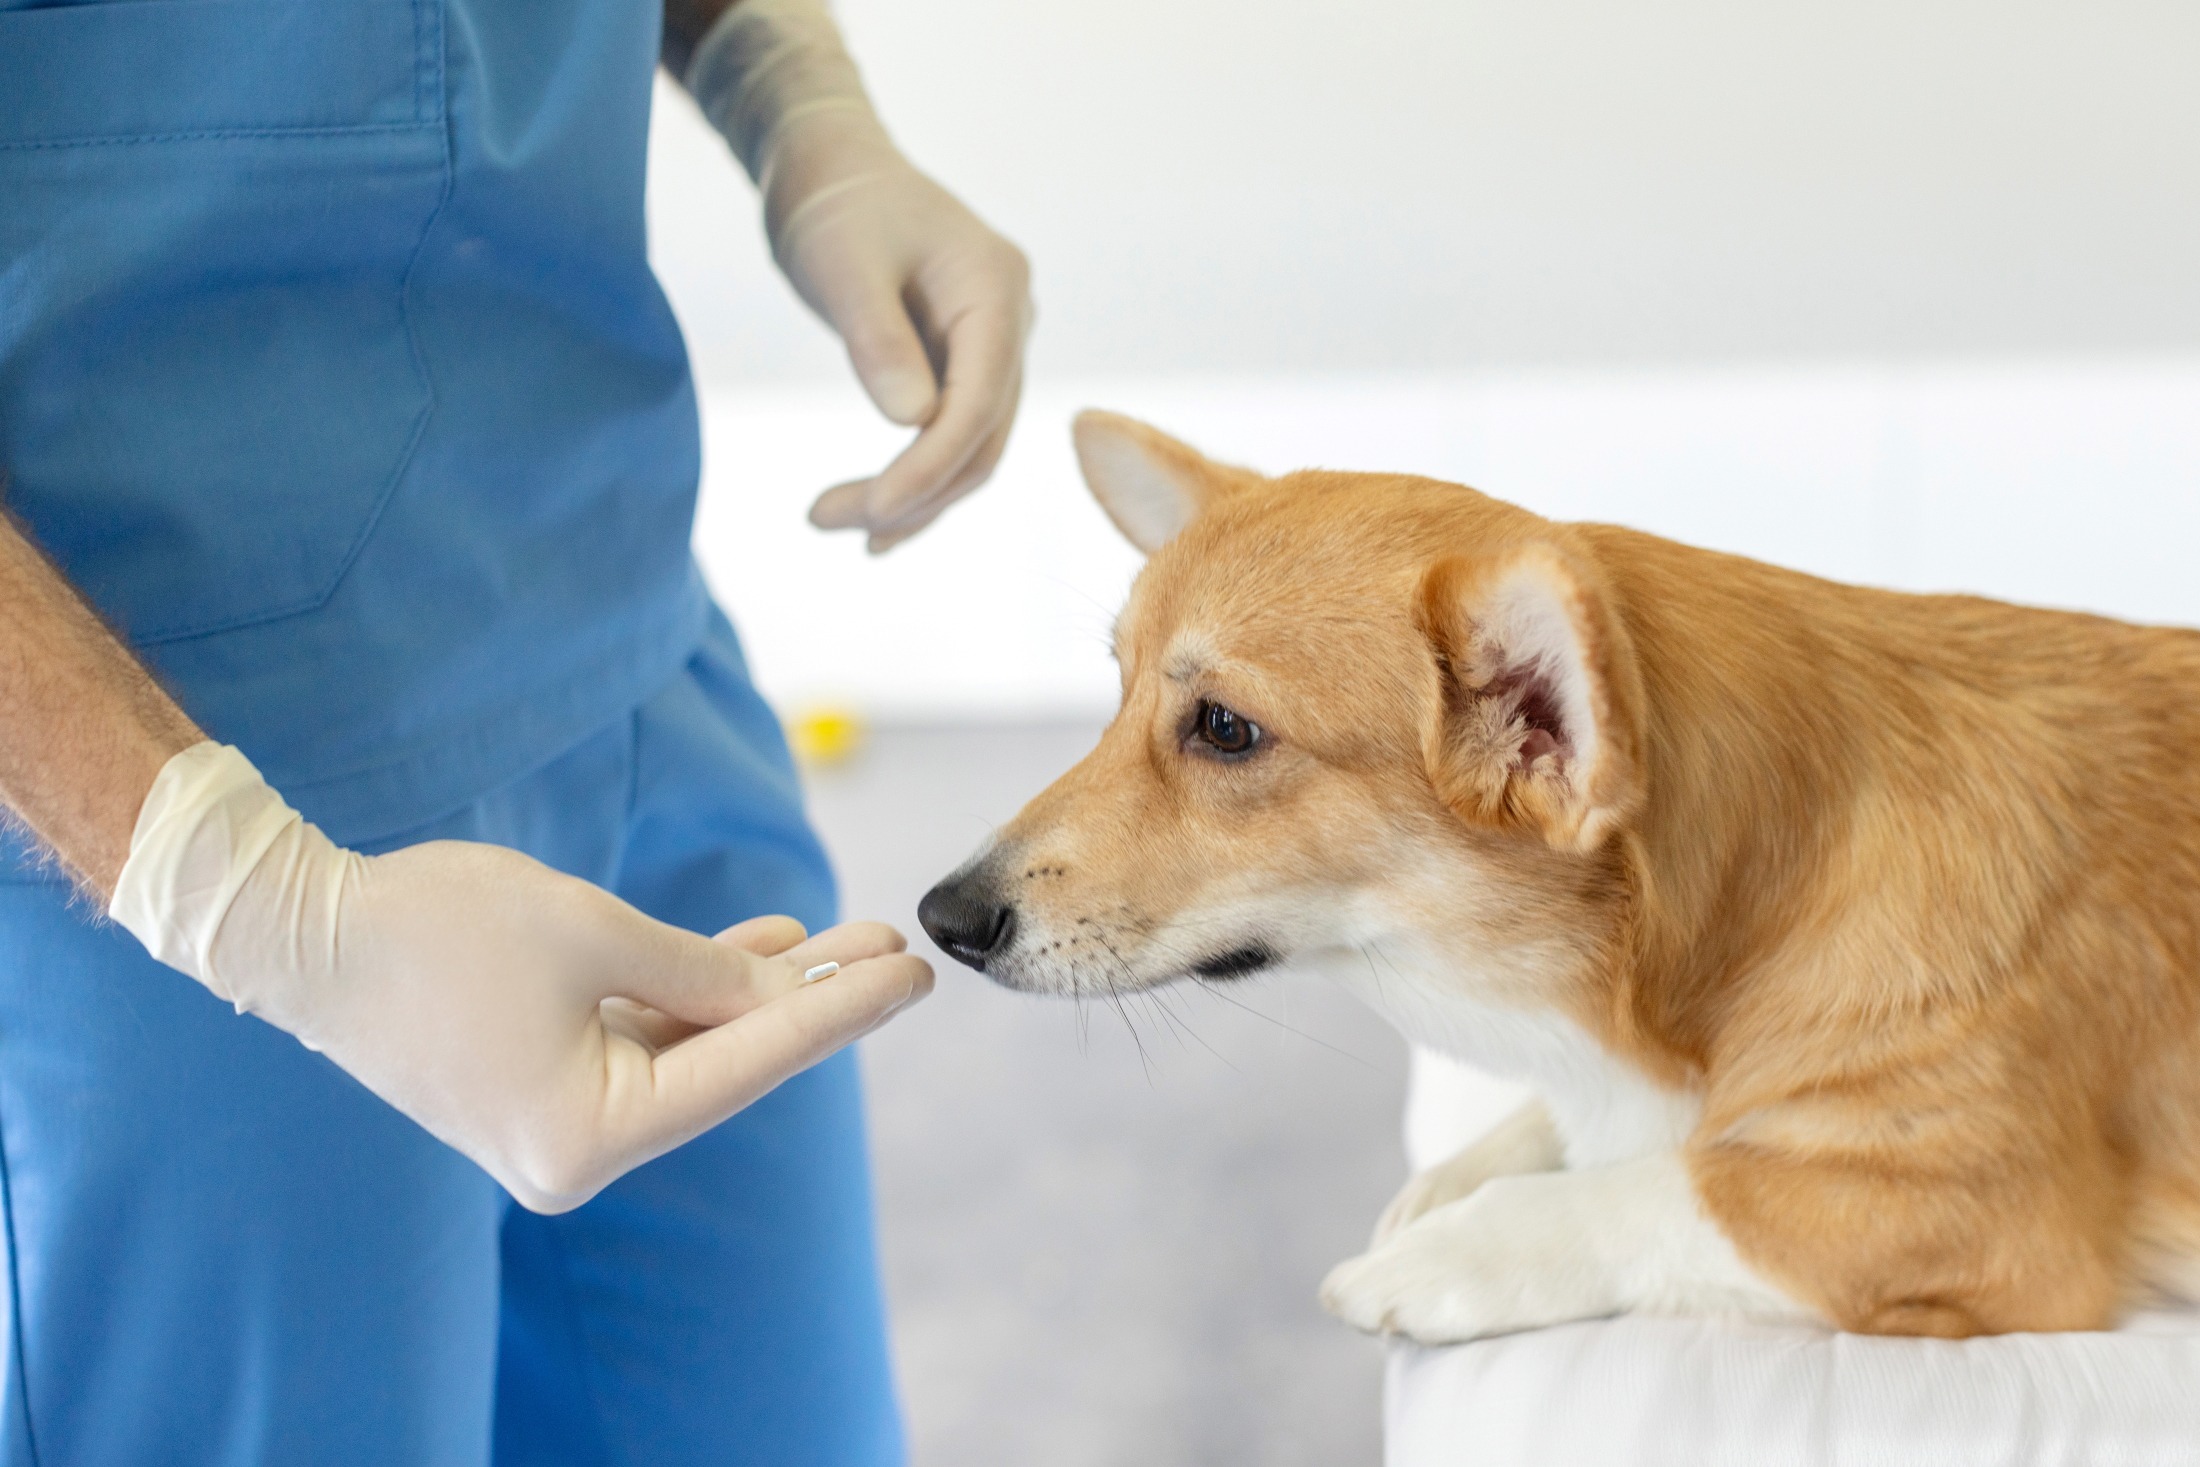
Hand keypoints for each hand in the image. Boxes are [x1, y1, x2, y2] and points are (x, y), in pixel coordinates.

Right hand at [112, 744, 933, 1211]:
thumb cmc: (436, 930)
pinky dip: (700, 988)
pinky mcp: (545, 1074)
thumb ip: (699, 971)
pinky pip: (648, 1031)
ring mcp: (561, 1116)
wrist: (298, 932)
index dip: (839, 1014)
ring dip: (764, 989)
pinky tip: (771, 946)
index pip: (747, 1068)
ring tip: (851, 936)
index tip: (915, 975)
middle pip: (729, 1064)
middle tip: (897, 947)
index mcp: (587, 1139)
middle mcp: (578, 1149)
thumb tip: (781, 994)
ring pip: (695, 1044)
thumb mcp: (591, 933)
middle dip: (814, 1000)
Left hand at [769, 118, 1032, 552]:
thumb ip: (880, 341)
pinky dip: (916, 475)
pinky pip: (952, 433)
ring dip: (912, 495)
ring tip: (833, 523)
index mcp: (995, 290)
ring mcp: (994, 344)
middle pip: (980, 438)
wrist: (832, 163)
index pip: (977, 405)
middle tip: (824, 520)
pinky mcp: (965, 361)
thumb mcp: (845, 268)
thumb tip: (912, 423)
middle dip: (912, 492)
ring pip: (971, 446)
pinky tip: (874, 514)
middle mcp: (1010, 321)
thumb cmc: (835, 204)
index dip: (927, 468)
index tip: (870, 511)